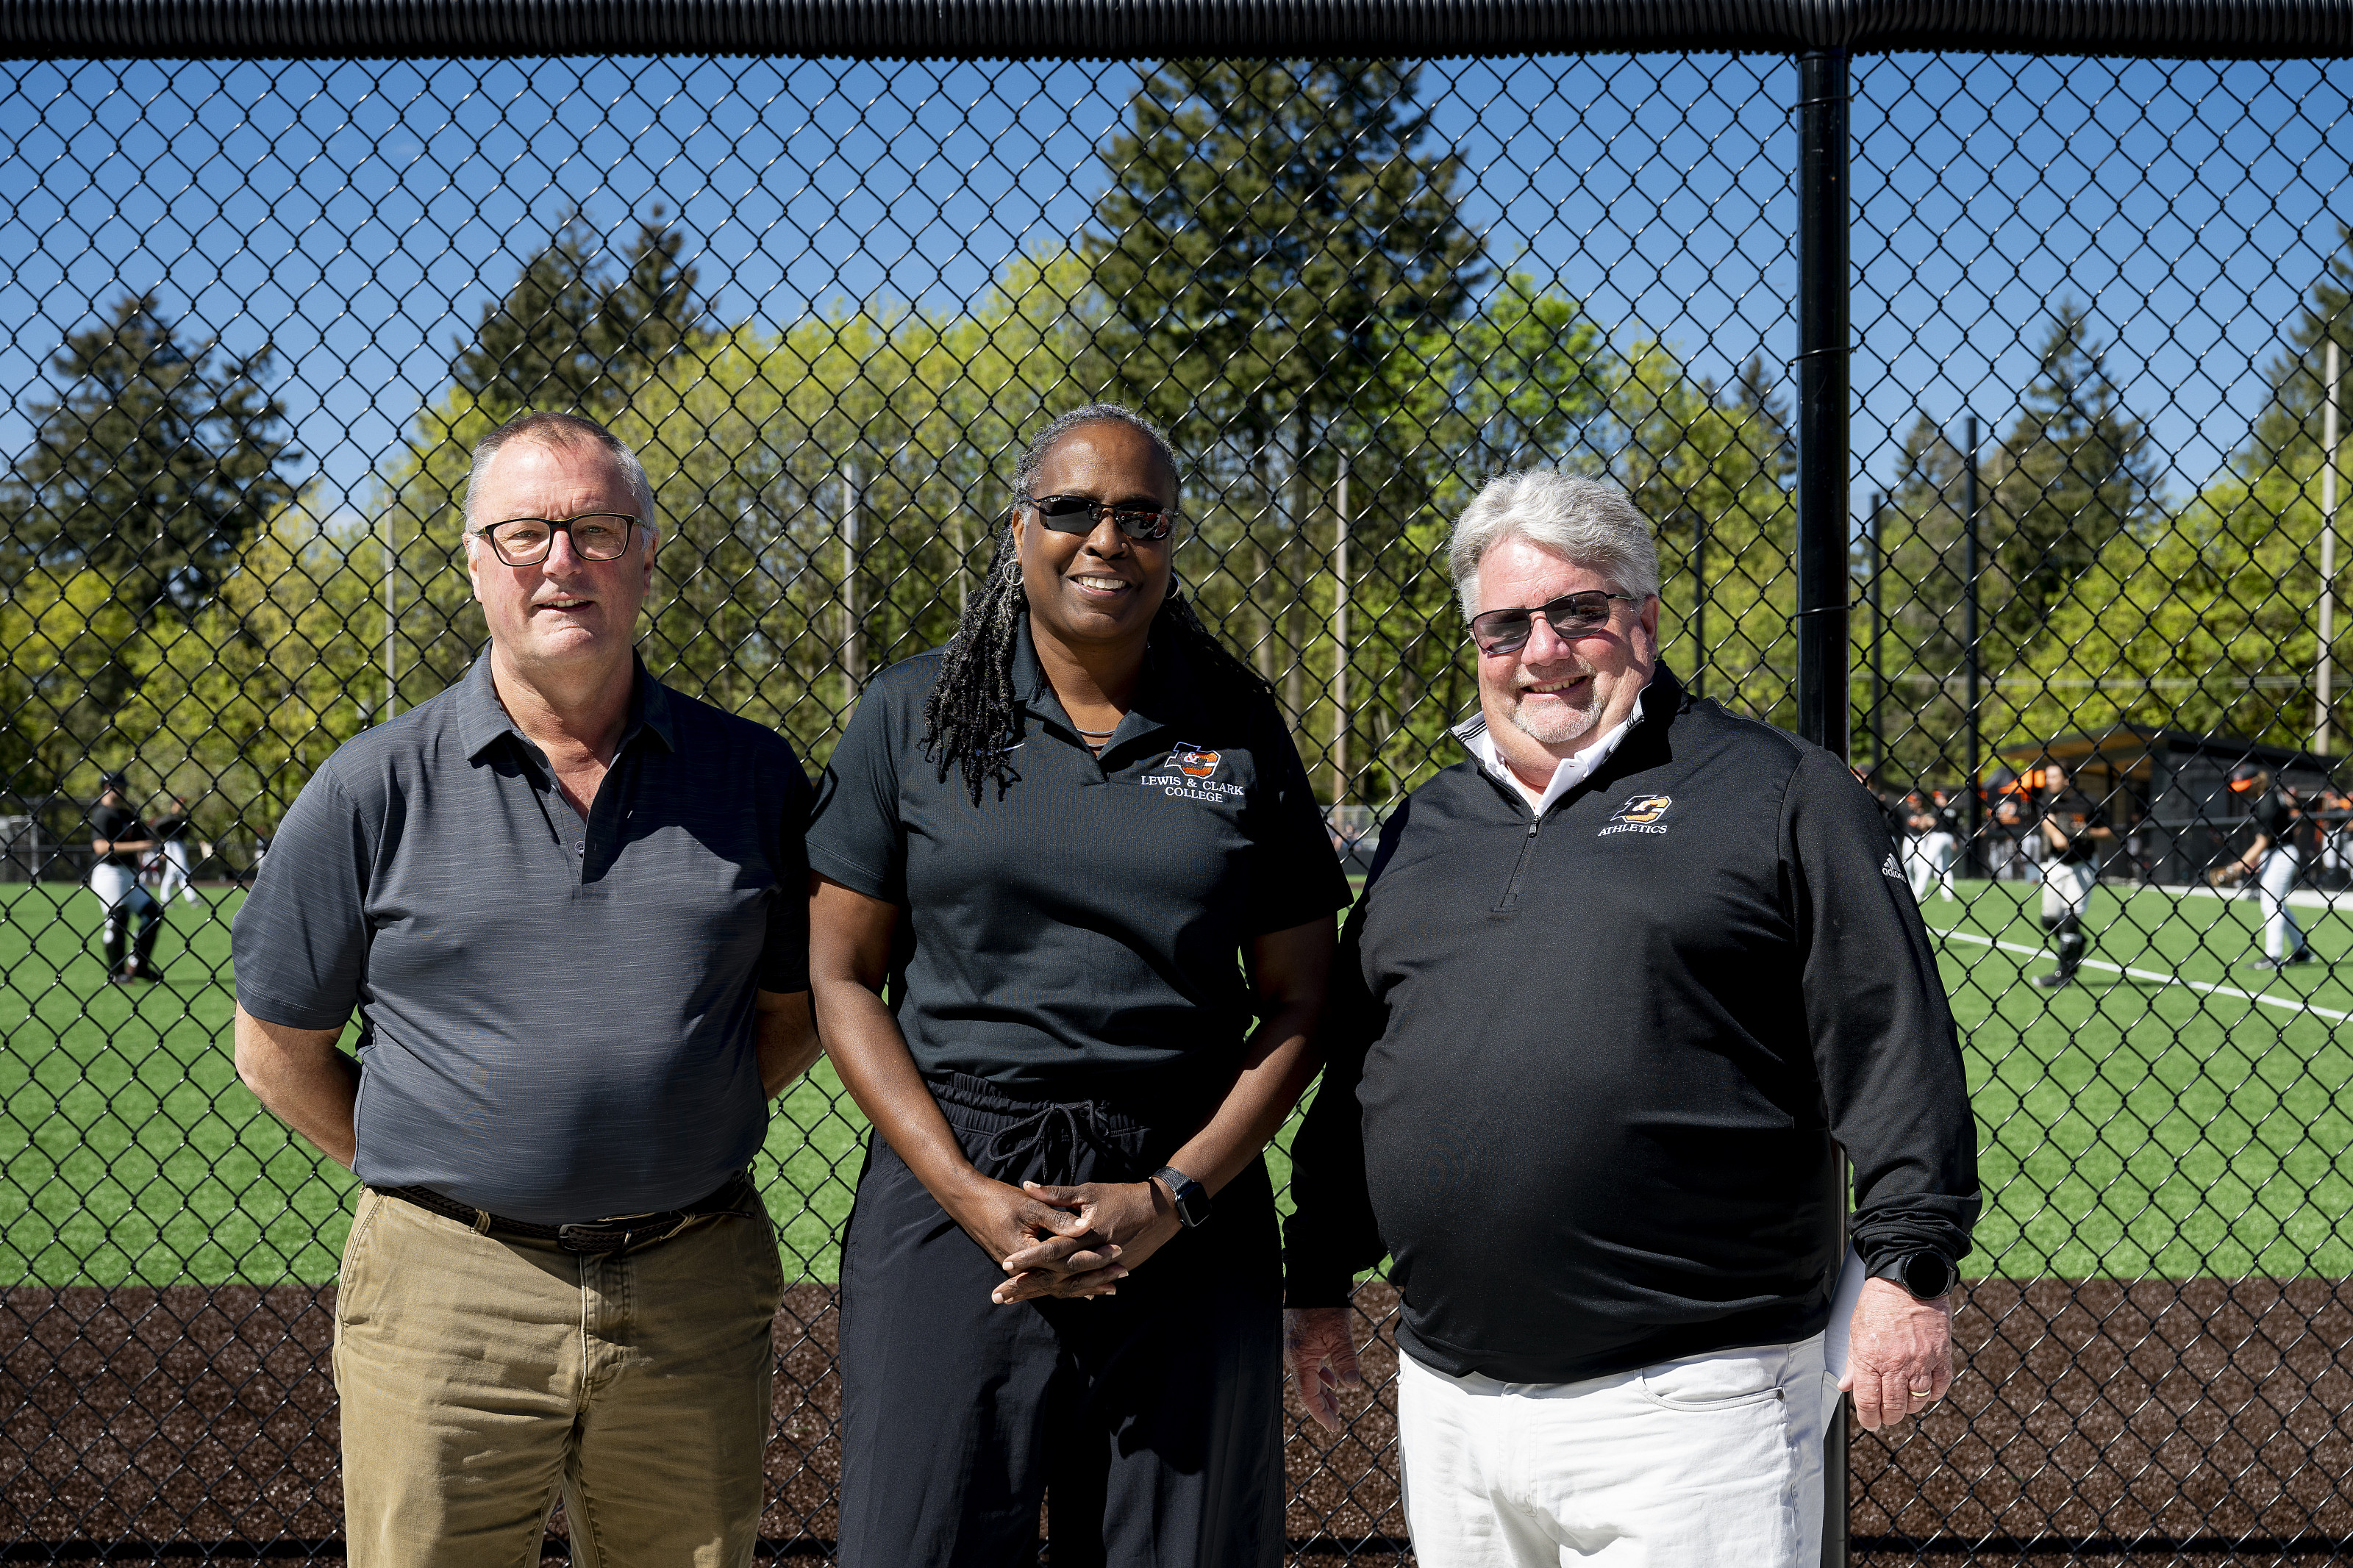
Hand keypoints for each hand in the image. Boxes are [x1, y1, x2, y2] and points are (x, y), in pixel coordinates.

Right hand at [939, 1175, 1119, 1302]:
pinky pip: (1046, 1282)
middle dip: (1094, 1278)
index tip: (1118, 1253)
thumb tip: (1086, 1228)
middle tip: (1122, 1276)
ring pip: (1056, 1285)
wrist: (967, 1200)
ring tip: (1110, 1290)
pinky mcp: (1020, 1266)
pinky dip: (1066, 1286)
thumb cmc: (998, 1200)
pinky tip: (1083, 1293)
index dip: (1093, 1257)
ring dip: (1083, 1287)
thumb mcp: (1031, 1205)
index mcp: (1028, 1252)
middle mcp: (1025, 1267)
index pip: (1066, 1260)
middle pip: (1064, 1278)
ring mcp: (1021, 1270)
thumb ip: (1058, 1218)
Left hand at [992, 1179, 1179, 1304]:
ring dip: (1040, 1293)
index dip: (1029, 1258)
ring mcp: (1103, 1269)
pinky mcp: (1111, 1272)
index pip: (1051, 1250)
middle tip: (998, 1296)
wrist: (1161, 1211)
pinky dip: (1066, 1292)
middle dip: (1025, 1286)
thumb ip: (1057, 1194)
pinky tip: (1049, 1298)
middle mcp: (1092, 1256)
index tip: (1005, 1265)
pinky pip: (1084, 1286)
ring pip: (1066, 1286)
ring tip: (1014, 1300)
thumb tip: (1027, 1186)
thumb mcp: (1089, 1192)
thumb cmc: (1122, 1197)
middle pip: (1054, 1275)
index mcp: (1085, 1236)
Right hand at [1283, 1306, 1363, 1432]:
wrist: (1312, 1281)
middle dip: (1322, 1406)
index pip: (1308, 1394)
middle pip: (1306, 1389)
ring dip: (1322, 1392)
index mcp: (1300, 1357)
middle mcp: (1293, 1355)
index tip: (1333, 1426)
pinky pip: (1307, 1365)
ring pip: (1308, 1378)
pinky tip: (1331, 1382)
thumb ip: (1345, 1360)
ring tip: (1336, 1405)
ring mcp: (1295, 1348)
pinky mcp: (1299, 1341)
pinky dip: (1320, 1376)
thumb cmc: (1325, 1305)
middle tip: (1336, 1421)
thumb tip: (1352, 1386)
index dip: (1320, 1412)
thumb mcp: (1340, 1333)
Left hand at [1840, 1276, 1954, 1430]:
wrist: (1907, 1279)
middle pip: (1895, 1407)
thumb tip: (1845, 1386)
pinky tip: (1924, 1390)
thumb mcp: (1856, 1331)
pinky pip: (1939, 1387)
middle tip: (1886, 1415)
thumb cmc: (1878, 1302)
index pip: (1869, 1402)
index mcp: (1871, 1358)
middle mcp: (1897, 1363)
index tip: (1870, 1423)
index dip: (1869, 1419)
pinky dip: (1932, 1394)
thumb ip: (1852, 1363)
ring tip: (1903, 1400)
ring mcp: (1921, 1361)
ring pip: (1917, 1401)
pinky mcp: (1941, 1355)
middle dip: (1888, 1417)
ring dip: (1909, 1407)